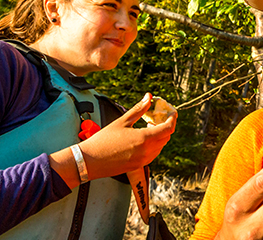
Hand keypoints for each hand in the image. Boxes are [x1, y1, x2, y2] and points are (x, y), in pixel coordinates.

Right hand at [49, 93, 176, 188]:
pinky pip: (153, 154)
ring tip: (149, 126)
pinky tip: (143, 138)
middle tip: (158, 117)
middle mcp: (147, 151)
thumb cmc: (103, 140)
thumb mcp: (122, 121)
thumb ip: (138, 109)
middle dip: (166, 126)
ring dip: (159, 136)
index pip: (168, 128)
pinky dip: (153, 145)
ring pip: (160, 146)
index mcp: (144, 139)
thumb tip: (149, 97)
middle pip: (166, 137)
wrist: (90, 161)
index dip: (172, 119)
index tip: (171, 112)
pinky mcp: (139, 166)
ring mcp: (144, 160)